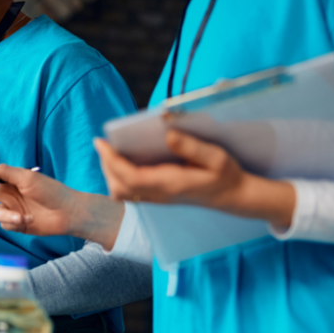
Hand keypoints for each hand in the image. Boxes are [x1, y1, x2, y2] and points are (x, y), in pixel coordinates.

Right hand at [0, 163, 122, 248]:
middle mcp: (4, 194)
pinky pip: (5, 224)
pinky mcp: (16, 224)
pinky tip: (30, 220)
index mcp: (5, 179)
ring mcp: (9, 210)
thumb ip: (0, 172)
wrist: (71, 213)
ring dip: (7, 216)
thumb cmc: (52, 190)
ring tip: (25, 217)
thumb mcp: (25, 177)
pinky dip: (15, 223)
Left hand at [94, 131, 294, 228]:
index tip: (100, 142)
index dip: (111, 160)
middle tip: (104, 144)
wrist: (233, 196)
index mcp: (170, 184)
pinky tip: (123, 161)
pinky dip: (118, 177)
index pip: (130, 177)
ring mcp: (157, 198)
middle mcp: (159, 194)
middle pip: (119, 187)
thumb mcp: (216, 157)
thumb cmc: (226, 175)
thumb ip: (192, 146)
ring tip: (111, 151)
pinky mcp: (157, 197)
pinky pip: (129, 192)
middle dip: (106, 165)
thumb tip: (168, 134)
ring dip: (111, 172)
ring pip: (121, 192)